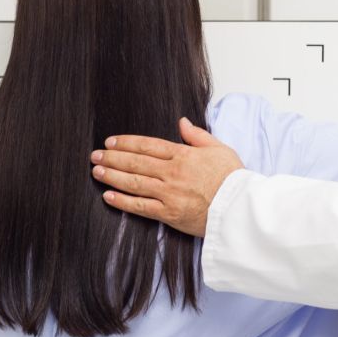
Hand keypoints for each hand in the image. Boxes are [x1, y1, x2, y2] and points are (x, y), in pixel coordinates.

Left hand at [90, 117, 243, 236]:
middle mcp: (172, 172)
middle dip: (112, 158)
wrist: (242, 208)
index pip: (148, 145)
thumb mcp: (219, 149)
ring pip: (134, 182)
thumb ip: (197, 135)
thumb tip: (182, 122)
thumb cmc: (233, 179)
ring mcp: (169, 193)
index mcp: (183, 155)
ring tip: (96, 172)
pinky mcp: (170, 214)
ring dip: (112, 176)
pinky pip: (141, 207)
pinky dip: (122, 201)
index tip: (111, 142)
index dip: (126, 142)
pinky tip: (108, 196)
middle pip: (136, 162)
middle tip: (95, 155)